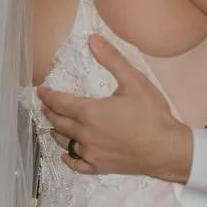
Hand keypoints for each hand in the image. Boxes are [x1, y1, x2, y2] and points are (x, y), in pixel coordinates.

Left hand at [36, 34, 194, 182]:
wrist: (165, 149)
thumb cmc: (151, 114)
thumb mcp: (134, 81)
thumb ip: (112, 59)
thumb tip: (93, 39)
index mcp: (90, 112)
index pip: (61, 103)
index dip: (48, 96)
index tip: (40, 91)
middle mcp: (85, 134)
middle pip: (59, 122)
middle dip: (50, 111)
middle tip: (44, 105)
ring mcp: (91, 153)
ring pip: (65, 142)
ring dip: (56, 131)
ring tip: (52, 124)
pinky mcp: (100, 167)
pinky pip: (77, 164)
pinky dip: (68, 158)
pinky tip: (66, 155)